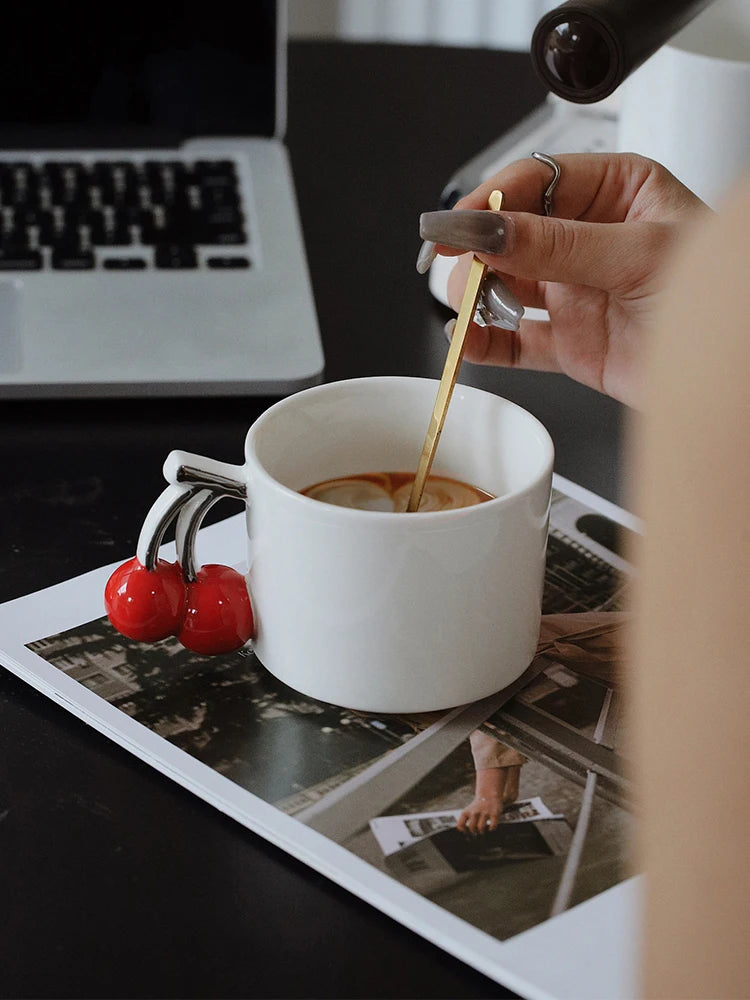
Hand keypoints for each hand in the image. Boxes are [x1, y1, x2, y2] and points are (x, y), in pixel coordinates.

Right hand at [418, 153, 707, 407]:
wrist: (732, 377)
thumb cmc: (721, 299)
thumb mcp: (638, 256)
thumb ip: (556, 245)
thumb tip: (488, 228)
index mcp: (616, 191)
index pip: (536, 180)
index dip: (488, 200)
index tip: (454, 224)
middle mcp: (589, 237)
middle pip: (509, 232)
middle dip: (477, 251)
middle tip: (458, 269)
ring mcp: (574, 290)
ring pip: (503, 285)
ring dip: (477, 296)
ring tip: (471, 308)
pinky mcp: (568, 341)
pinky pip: (513, 341)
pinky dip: (485, 343)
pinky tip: (467, 341)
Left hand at [456, 766, 519, 835]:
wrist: (488, 794)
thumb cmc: (477, 807)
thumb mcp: (468, 811)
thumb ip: (465, 820)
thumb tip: (466, 833)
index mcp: (466, 812)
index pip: (460, 825)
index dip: (463, 831)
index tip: (467, 832)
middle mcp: (475, 812)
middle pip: (471, 828)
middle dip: (474, 832)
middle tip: (477, 831)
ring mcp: (484, 813)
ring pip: (481, 828)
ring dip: (482, 831)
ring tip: (482, 830)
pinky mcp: (494, 814)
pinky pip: (492, 826)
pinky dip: (491, 829)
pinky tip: (491, 827)